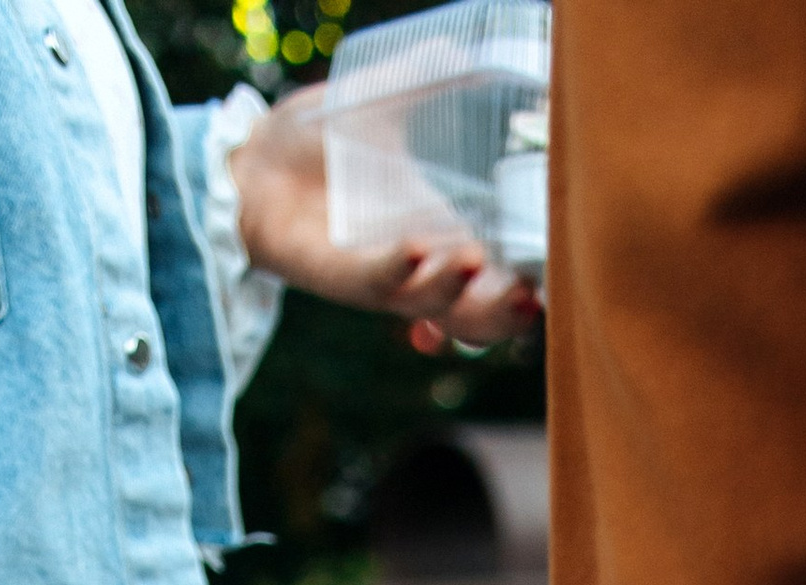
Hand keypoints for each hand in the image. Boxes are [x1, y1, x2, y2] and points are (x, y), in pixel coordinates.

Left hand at [229, 96, 539, 339]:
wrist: (253, 163)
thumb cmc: (320, 143)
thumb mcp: (380, 108)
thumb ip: (420, 81)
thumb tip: (455, 48)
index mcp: (446, 233)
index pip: (501, 275)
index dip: (531, 284)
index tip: (552, 274)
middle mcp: (422, 266)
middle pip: (479, 314)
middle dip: (506, 312)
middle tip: (528, 293)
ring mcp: (384, 276)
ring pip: (436, 306)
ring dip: (460, 295)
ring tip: (475, 261)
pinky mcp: (341, 274)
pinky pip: (379, 283)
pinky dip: (403, 269)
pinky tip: (421, 249)